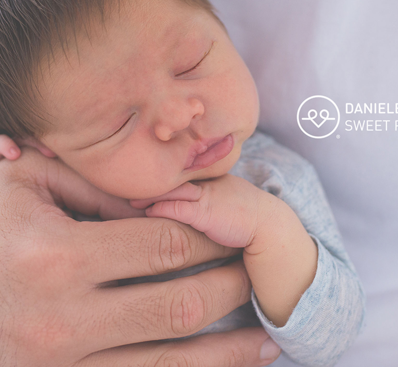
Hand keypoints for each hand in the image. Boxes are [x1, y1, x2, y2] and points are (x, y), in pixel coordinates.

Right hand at [0, 150, 283, 365]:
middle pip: (177, 307)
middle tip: (262, 276)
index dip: (212, 237)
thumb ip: (103, 186)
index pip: (165, 247)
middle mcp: (58, 320)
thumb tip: (178, 203)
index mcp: (55, 255)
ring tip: (268, 343)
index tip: (238, 231)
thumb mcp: (29, 175)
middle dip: (231, 290)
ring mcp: (52, 366)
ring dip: (223, 356)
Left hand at [131, 174, 275, 250]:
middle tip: (126, 182)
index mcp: (209, 176)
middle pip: (172, 175)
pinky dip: (161, 208)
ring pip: (172, 189)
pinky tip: (148, 211)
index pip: (179, 169)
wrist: (271, 228)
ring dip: (150, 195)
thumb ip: (200, 198)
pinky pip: (178, 208)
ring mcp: (205, 196)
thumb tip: (177, 205)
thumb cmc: (245, 217)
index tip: (140, 176)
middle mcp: (206, 182)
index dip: (159, 173)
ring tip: (132, 200)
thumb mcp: (222, 199)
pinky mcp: (205, 214)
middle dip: (149, 179)